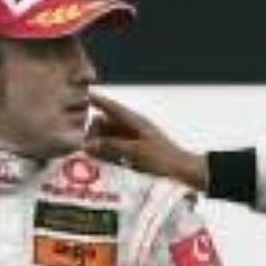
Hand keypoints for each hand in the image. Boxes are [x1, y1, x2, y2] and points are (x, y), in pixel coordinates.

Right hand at [86, 92, 208, 190]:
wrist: (182, 171)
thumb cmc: (163, 158)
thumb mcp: (135, 151)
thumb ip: (111, 146)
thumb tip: (89, 143)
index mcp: (135, 121)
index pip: (112, 107)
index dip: (97, 100)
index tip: (83, 95)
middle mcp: (133, 127)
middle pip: (106, 123)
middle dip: (93, 130)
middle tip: (83, 142)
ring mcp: (133, 139)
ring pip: (109, 137)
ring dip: (99, 144)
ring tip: (89, 152)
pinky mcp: (134, 152)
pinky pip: (115, 149)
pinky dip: (107, 153)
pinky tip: (101, 160)